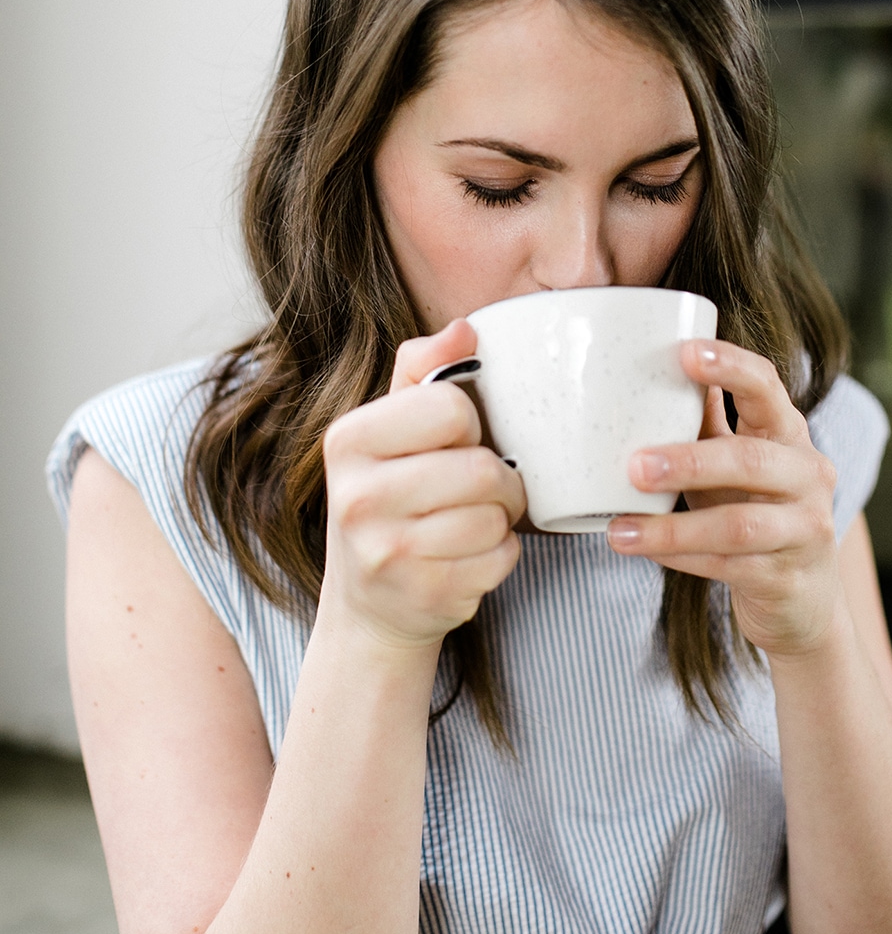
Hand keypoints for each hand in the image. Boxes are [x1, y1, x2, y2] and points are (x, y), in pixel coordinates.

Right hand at [320, 319, 525, 649]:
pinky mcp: (423, 596)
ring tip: (473, 521)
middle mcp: (357, 497)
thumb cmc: (390, 499)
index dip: (469, 425)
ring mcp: (386, 553)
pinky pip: (500, 559)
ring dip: (500, 519)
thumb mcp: (391, 426)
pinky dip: (500, 556)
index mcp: (348, 440)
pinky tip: (468, 557)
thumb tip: (465, 328)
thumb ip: (424, 368)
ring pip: (494, 516)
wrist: (368, 604)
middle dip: (498, 479)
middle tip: (480, 489)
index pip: (449, 407)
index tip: (453, 443)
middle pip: (481, 468)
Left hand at [607, 341, 839, 659]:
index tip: (685, 352)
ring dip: (674, 528)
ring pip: (738, 526)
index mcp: (789, 433)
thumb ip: (704, 420)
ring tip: (619, 530)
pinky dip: (681, 559)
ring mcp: (805, 529)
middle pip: (750, 460)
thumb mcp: (734, 460)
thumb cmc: (756, 509)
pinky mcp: (786, 577)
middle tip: (633, 465)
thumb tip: (654, 366)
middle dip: (689, 461)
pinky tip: (643, 551)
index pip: (767, 387)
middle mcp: (808, 476)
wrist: (805, 598)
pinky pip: (728, 566)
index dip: (729, 366)